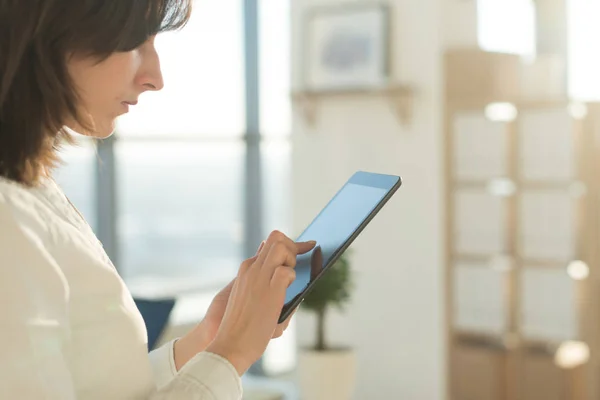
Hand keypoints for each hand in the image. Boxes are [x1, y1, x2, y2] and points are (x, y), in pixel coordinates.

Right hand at [173, 239, 299, 370]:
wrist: (229, 345)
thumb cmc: (241, 326)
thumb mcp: (251, 297)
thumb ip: (265, 282)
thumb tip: (287, 273)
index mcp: (247, 270)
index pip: (270, 244)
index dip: (291, 244)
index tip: (308, 246)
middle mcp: (252, 268)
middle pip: (276, 238)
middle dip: (293, 247)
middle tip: (295, 268)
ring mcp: (259, 277)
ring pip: (281, 246)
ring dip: (292, 258)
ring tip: (289, 279)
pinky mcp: (270, 290)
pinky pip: (286, 271)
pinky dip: (292, 277)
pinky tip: (287, 290)